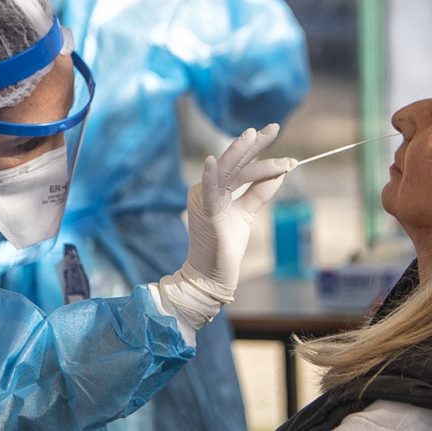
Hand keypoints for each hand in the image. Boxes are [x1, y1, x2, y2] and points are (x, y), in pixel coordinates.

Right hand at [149, 124, 296, 333]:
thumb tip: (279, 171)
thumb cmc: (226, 245)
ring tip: (254, 135)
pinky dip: (210, 177)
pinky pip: (209, 192)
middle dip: (253, 144)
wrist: (212, 274)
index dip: (256, 148)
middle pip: (234, 162)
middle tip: (273, 128)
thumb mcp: (246, 213)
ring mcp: (204, 200)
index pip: (239, 164)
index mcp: (215, 189)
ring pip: (228, 173)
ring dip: (242, 155)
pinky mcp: (205, 214)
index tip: (273, 131)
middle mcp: (206, 190)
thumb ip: (259, 192)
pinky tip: (211, 162)